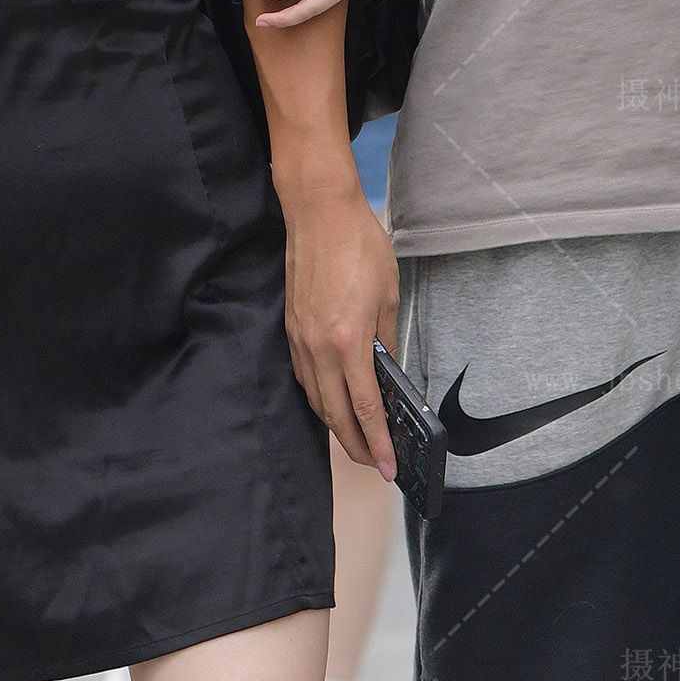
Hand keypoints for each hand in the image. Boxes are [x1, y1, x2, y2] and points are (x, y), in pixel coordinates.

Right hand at [280, 170, 399, 475]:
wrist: (318, 213)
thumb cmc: (359, 246)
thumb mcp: (387, 295)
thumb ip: (385, 340)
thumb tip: (386, 373)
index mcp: (349, 340)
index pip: (364, 407)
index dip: (377, 441)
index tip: (388, 467)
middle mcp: (320, 348)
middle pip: (334, 414)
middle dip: (354, 444)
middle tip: (373, 463)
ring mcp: (300, 340)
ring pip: (316, 399)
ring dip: (335, 425)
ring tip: (355, 439)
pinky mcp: (291, 330)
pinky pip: (305, 378)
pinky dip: (319, 399)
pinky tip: (332, 403)